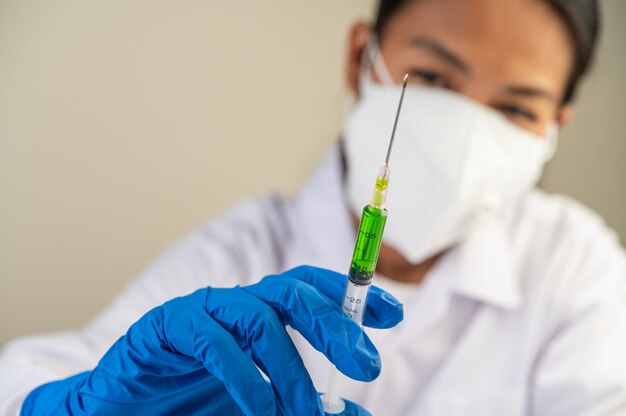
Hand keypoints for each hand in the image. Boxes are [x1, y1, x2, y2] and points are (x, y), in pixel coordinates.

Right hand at [21, 266, 402, 414]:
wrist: (127, 406)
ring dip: (290, 368)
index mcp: (262, 312)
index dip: (354, 297)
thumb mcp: (264, 407)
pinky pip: (214, 341)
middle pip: (294, 293)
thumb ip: (304, 407)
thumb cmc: (197, 401)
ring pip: (259, 317)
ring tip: (308, 412)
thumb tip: (353, 413)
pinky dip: (244, 377)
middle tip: (366, 366)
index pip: (313, 290)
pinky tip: (261, 409)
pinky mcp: (168, 326)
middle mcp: (237, 302)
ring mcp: (203, 310)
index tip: (394, 315)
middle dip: (335, 324)